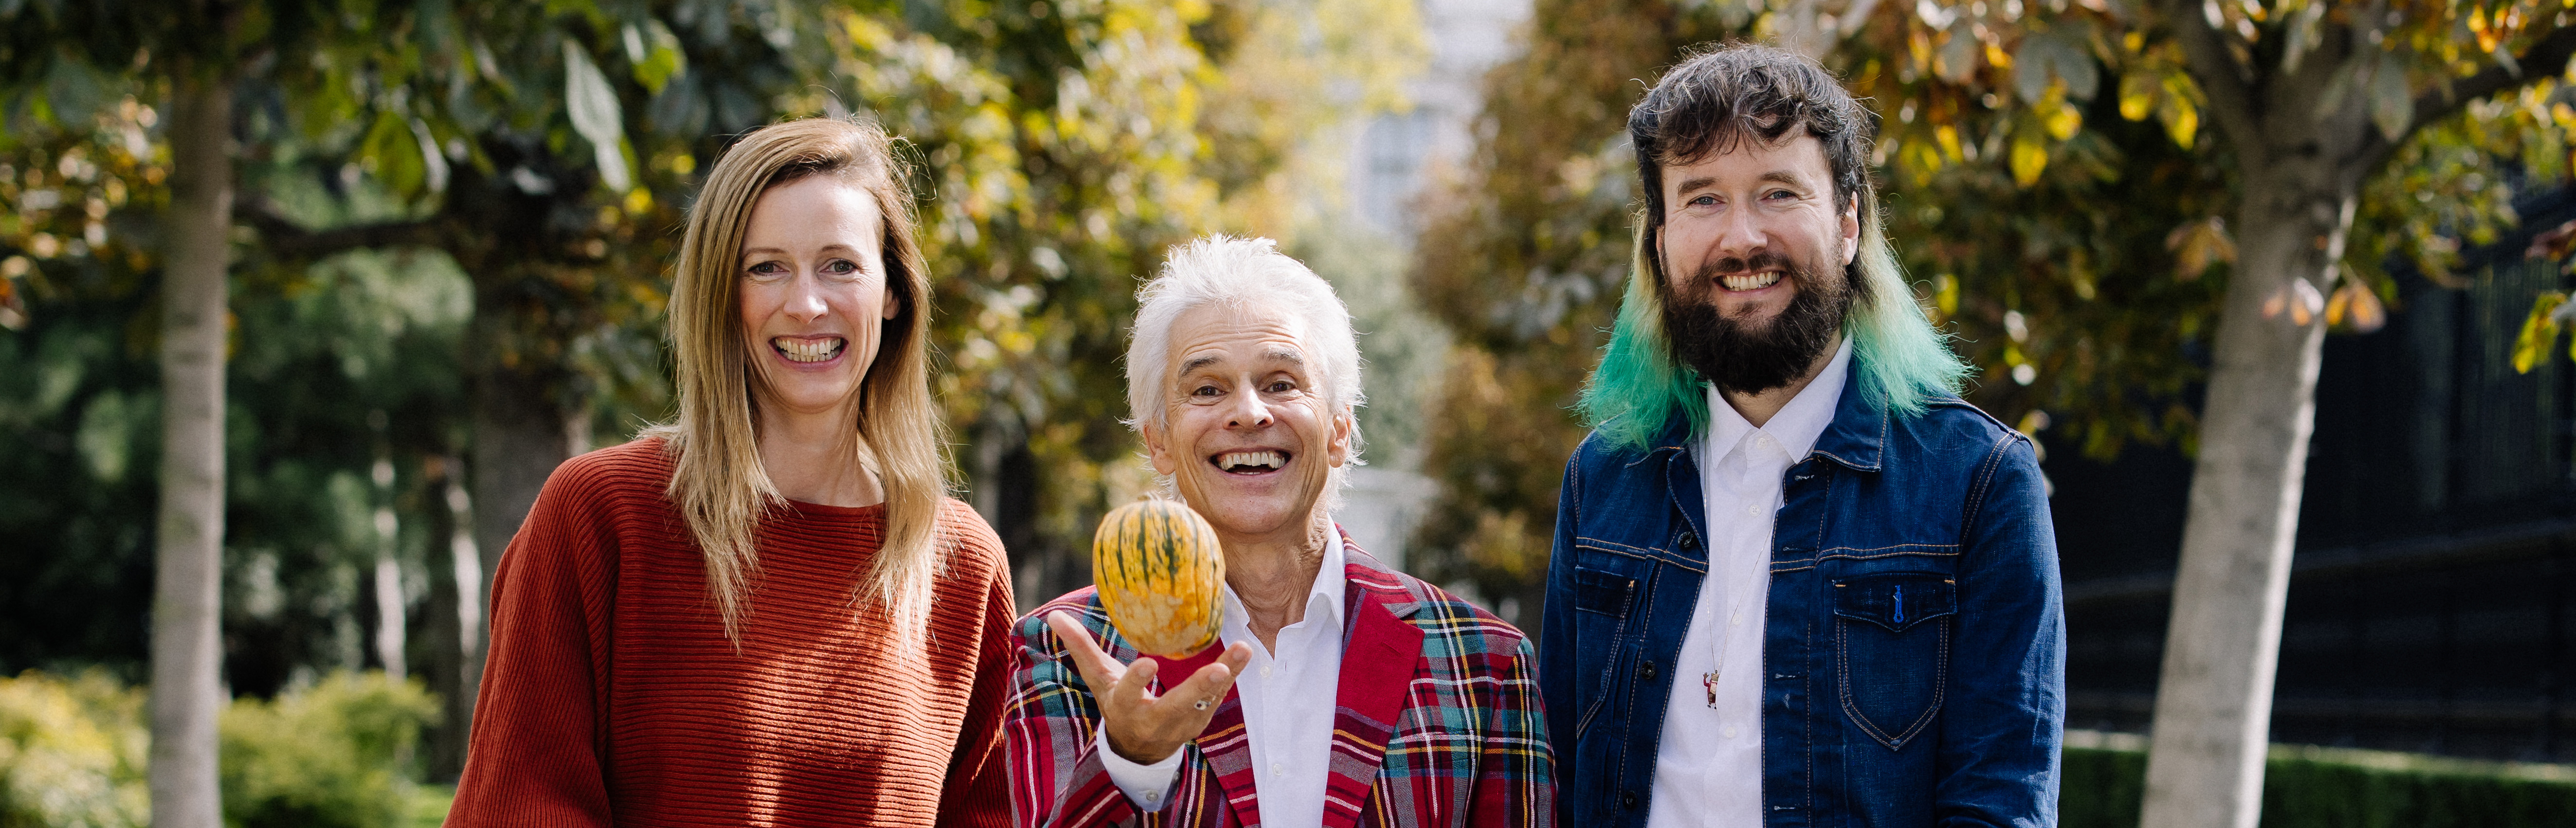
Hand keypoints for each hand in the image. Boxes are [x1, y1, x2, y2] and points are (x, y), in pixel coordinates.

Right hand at [1045, 610, 1254, 764]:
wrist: (1138, 750)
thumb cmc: (1116, 704)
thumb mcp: (1098, 680)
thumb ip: (1080, 648)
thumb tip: (1054, 616)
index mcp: (1124, 708)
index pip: (1127, 695)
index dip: (1136, 680)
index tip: (1149, 663)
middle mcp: (1153, 721)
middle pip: (1176, 706)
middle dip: (1197, 689)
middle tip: (1217, 669)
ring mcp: (1181, 725)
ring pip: (1205, 702)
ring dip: (1226, 678)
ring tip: (1243, 650)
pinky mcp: (1199, 721)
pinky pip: (1218, 699)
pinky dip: (1233, 678)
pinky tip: (1244, 654)